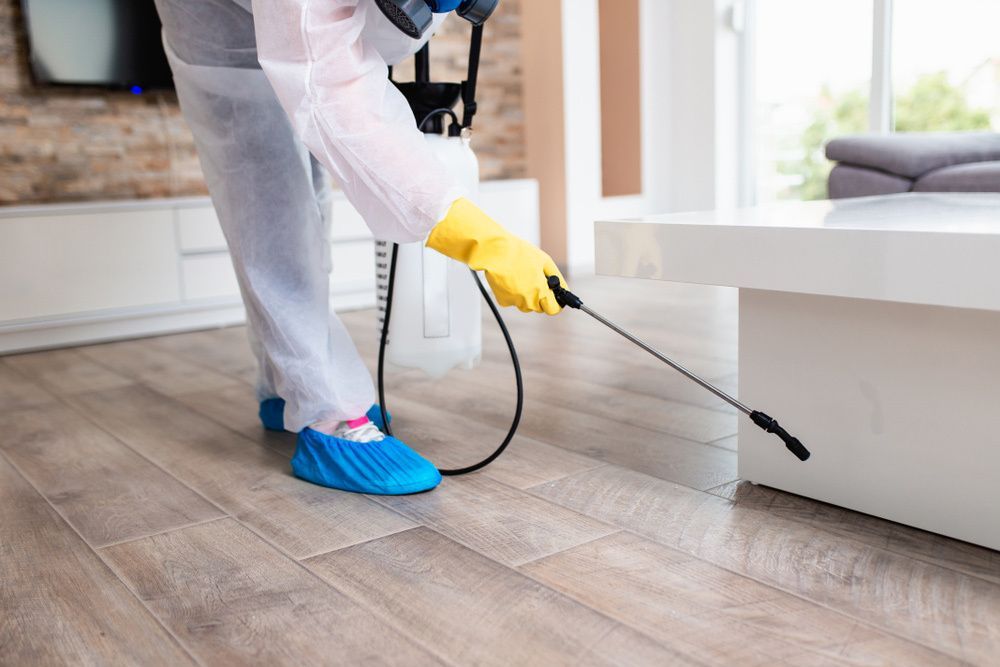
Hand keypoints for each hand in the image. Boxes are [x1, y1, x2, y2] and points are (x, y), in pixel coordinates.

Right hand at [426, 198, 566, 314]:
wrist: (495, 253)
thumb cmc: (520, 253)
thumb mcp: (545, 261)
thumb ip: (557, 278)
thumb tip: (563, 289)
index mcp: (541, 291)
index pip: (554, 309)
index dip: (556, 303)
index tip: (555, 297)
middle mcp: (528, 301)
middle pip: (540, 308)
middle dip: (541, 298)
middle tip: (536, 282)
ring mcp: (515, 302)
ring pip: (526, 305)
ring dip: (527, 296)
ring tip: (521, 277)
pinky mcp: (503, 301)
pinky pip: (513, 301)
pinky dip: (513, 293)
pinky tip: (510, 279)